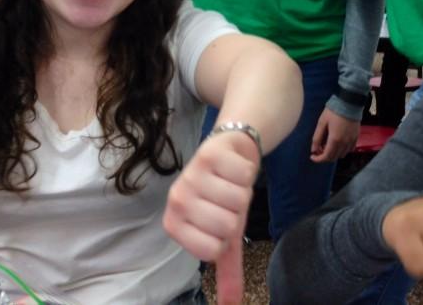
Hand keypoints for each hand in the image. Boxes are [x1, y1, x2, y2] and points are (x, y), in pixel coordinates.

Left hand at [163, 130, 259, 304]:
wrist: (229, 152)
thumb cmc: (223, 197)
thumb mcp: (226, 236)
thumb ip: (227, 271)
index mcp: (175, 225)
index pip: (213, 250)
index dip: (227, 237)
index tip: (220, 222)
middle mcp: (177, 201)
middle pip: (228, 225)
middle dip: (237, 212)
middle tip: (227, 201)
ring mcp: (191, 176)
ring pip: (239, 198)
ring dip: (244, 190)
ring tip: (231, 183)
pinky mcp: (208, 154)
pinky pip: (244, 174)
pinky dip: (247, 170)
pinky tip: (234, 166)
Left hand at [310, 108, 359, 162]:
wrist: (349, 102)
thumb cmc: (334, 111)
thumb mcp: (322, 123)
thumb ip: (317, 138)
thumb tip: (313, 150)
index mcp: (335, 139)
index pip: (326, 156)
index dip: (318, 159)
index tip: (312, 156)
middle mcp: (344, 143)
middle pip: (334, 158)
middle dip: (324, 157)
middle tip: (318, 150)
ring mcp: (351, 141)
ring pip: (342, 155)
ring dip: (334, 154)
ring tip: (328, 145)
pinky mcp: (356, 137)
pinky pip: (349, 150)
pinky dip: (342, 150)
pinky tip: (338, 143)